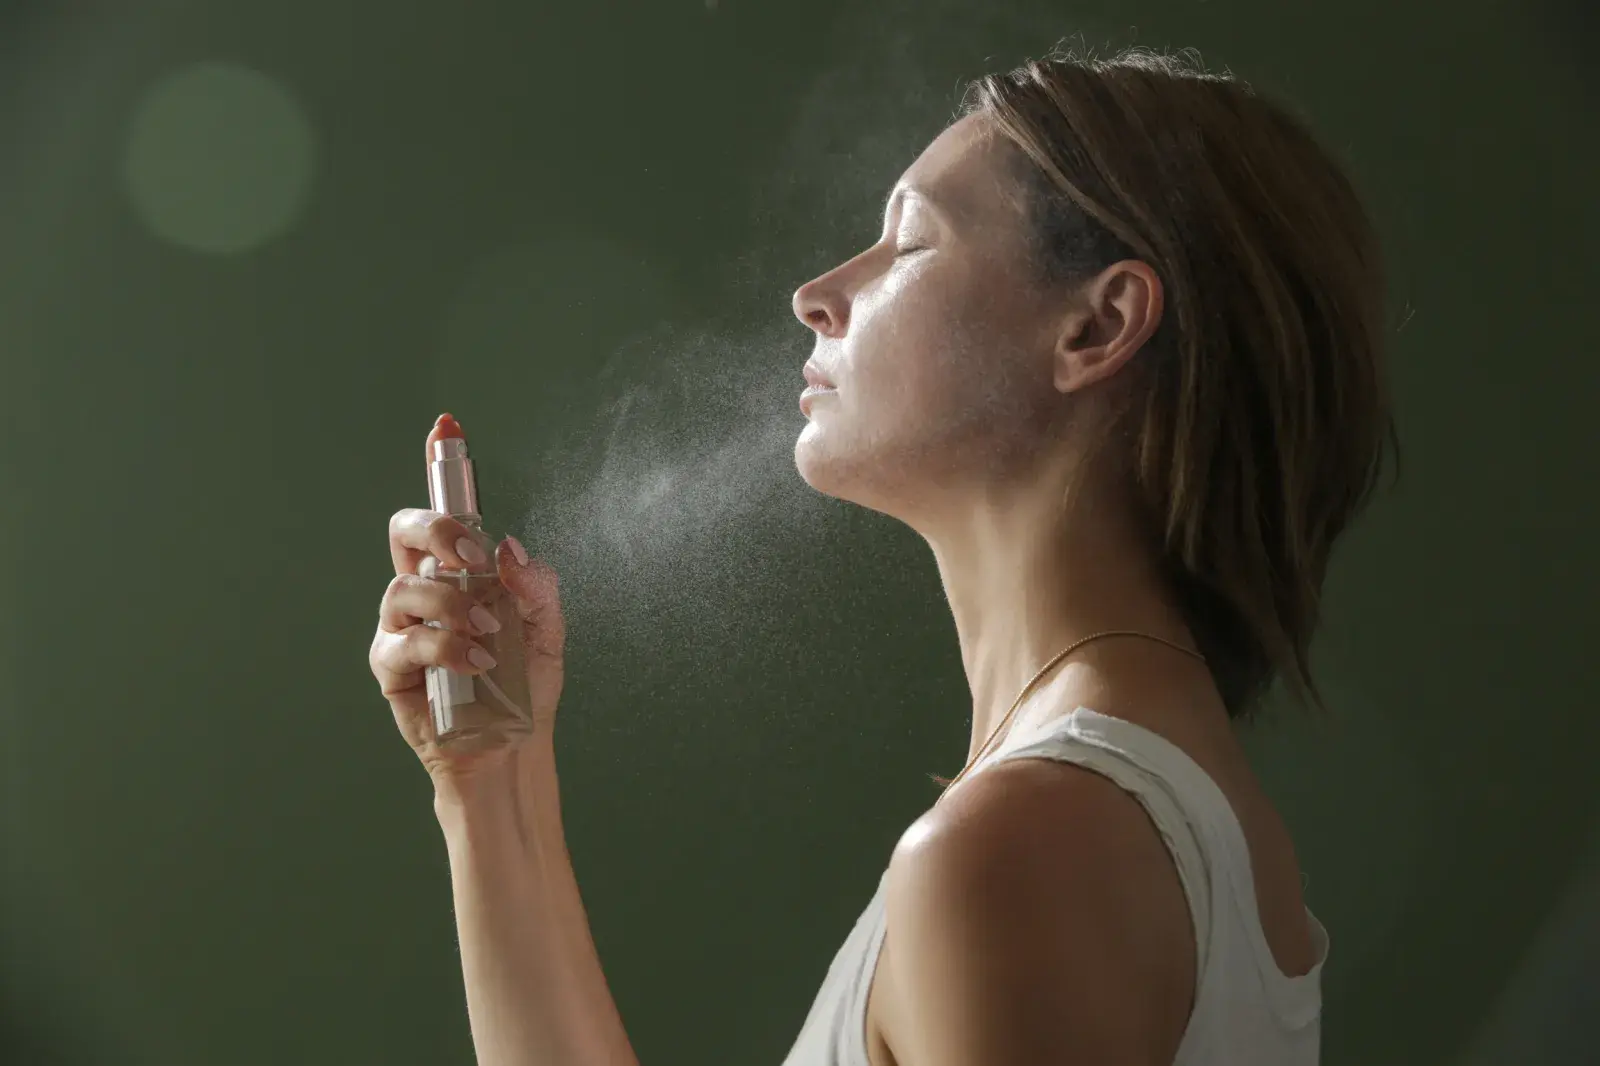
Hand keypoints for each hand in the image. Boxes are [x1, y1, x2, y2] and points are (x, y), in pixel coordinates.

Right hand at [367, 509, 565, 783]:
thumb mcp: (546, 631)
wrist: (514, 746)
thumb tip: (510, 549)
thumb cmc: (525, 687)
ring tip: (488, 632)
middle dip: (435, 535)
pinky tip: (476, 663)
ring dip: (451, 605)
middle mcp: (423, 598)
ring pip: (403, 591)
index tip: (481, 548)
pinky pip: (403, 644)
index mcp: (455, 580)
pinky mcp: (391, 669)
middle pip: (402, 538)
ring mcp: (401, 631)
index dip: (447, 522)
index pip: (432, 529)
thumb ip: (535, 587)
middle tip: (472, 564)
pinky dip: (444, 647)